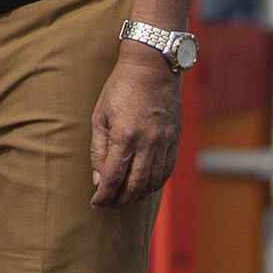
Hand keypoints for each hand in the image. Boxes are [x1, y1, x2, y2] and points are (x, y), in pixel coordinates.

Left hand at [91, 47, 183, 207]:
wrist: (152, 68)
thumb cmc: (120, 89)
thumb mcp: (100, 116)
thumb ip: (99, 150)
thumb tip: (99, 179)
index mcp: (125, 137)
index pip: (114, 177)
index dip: (104, 195)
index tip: (96, 203)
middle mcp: (148, 143)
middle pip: (135, 185)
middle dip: (121, 200)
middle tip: (110, 205)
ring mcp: (165, 143)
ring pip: (154, 182)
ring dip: (139, 195)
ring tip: (125, 198)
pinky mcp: (176, 140)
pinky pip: (167, 171)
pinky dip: (156, 184)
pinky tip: (145, 186)